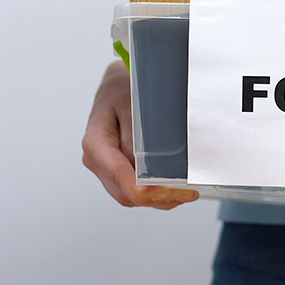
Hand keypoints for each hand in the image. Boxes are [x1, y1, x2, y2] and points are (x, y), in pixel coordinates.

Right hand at [82, 61, 198, 208]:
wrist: (117, 84)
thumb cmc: (125, 89)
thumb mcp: (135, 104)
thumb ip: (140, 137)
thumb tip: (150, 167)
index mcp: (96, 142)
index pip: (118, 176)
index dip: (143, 191)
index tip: (167, 192)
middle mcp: (96, 159)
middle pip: (125, 193)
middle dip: (157, 198)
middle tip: (188, 193)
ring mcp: (103, 167)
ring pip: (129, 196)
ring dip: (157, 200)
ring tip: (186, 193)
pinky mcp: (114, 170)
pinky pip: (132, 190)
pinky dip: (153, 194)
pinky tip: (173, 189)